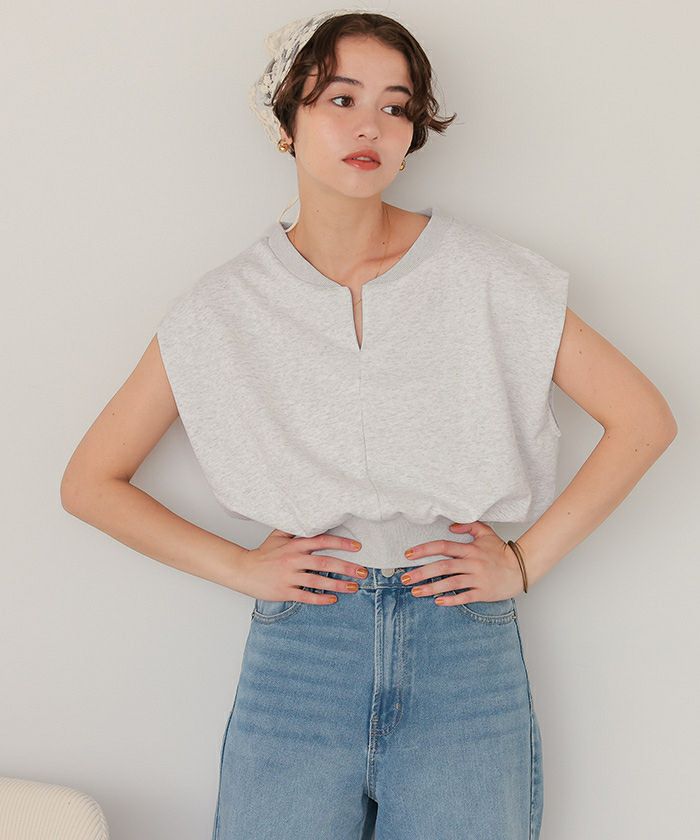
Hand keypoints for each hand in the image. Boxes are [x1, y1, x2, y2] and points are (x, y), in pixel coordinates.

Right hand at [236, 529, 368, 604]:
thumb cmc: (263, 553)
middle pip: (324, 563)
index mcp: (295, 545)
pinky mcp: (285, 591)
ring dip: (338, 585)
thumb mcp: (278, 535)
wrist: (243, 570)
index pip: (322, 541)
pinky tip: (333, 599)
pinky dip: (320, 599)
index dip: (341, 543)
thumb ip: (295, 528)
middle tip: (363, 571)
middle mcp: (294, 560)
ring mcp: (289, 576)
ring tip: (354, 587)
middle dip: (346, 567)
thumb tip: (311, 517)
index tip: (357, 546)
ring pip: (318, 581)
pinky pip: (306, 596)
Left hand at [399, 521, 524, 604]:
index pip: (443, 547)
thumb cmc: (501, 551)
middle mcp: (472, 563)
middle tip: (405, 577)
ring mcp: (477, 579)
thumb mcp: (486, 533)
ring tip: (416, 591)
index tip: (409, 554)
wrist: (521, 568)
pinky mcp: (483, 592)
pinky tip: (438, 601)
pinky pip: (465, 597)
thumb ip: (468, 526)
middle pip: (443, 567)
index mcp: (470, 549)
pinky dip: (451, 600)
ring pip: (451, 583)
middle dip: (422, 572)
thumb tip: (450, 525)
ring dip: (431, 588)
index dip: (425, 550)